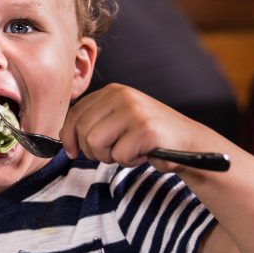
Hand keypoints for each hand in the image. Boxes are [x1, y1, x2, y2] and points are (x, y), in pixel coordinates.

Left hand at [60, 84, 210, 169]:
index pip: (74, 114)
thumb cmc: (148, 136)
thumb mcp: (118, 121)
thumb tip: (64, 139)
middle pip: (82, 131)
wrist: (189, 142)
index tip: (72, 152)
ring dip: (110, 156)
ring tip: (128, 151)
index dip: (68, 137)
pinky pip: (119, 156)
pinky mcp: (145, 129)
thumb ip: (94, 123)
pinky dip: (130, 161)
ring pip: (95, 144)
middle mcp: (121, 96)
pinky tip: (144, 153)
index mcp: (112, 91)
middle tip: (112, 152)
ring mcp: (133, 111)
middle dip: (92, 150)